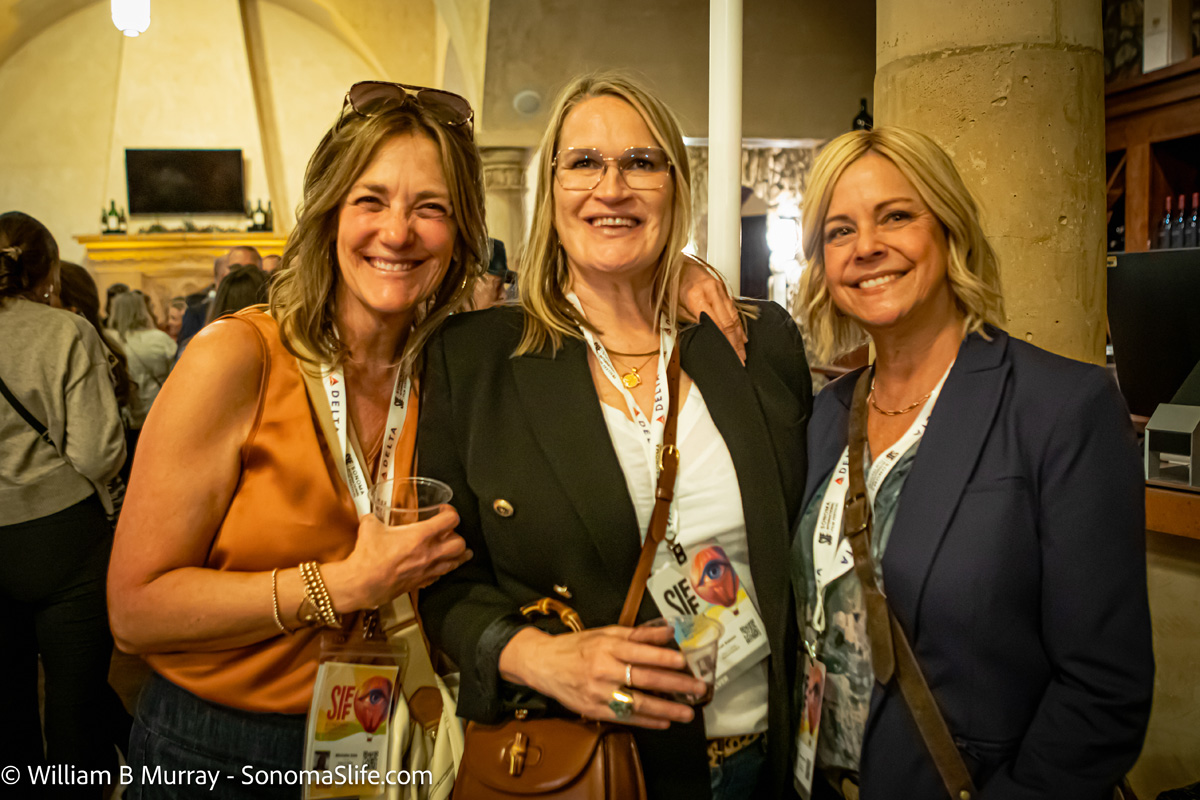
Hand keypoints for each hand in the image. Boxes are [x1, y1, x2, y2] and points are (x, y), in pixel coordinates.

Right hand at [324, 507, 470, 611]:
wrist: (362, 584)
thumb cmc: (368, 556)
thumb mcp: (370, 527)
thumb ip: (374, 518)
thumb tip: (371, 515)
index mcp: (420, 536)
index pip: (451, 520)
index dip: (451, 512)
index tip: (444, 511)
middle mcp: (429, 553)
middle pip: (460, 544)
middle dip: (458, 536)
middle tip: (449, 532)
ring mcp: (427, 570)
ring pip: (455, 562)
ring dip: (457, 555)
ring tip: (458, 550)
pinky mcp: (421, 583)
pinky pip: (440, 576)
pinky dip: (443, 569)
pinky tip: (438, 566)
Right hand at [499, 625, 706, 729]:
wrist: (543, 664)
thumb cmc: (577, 646)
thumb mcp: (606, 633)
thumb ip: (638, 634)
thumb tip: (668, 630)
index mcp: (607, 646)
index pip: (639, 652)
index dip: (662, 657)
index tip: (683, 662)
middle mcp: (604, 669)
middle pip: (644, 679)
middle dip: (674, 685)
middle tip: (697, 688)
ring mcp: (599, 692)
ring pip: (637, 702)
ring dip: (666, 709)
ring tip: (687, 712)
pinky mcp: (594, 710)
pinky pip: (625, 717)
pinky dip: (647, 720)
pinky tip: (664, 721)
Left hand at [679, 255, 746, 362]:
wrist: (672, 259)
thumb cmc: (668, 282)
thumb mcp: (673, 304)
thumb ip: (692, 319)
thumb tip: (706, 335)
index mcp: (697, 296)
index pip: (718, 325)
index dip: (726, 343)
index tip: (731, 356)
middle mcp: (712, 290)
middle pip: (729, 322)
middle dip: (736, 343)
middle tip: (741, 360)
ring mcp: (719, 287)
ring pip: (733, 315)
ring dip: (739, 335)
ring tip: (742, 352)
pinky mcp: (722, 286)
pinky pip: (732, 308)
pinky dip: (737, 323)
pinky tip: (740, 335)